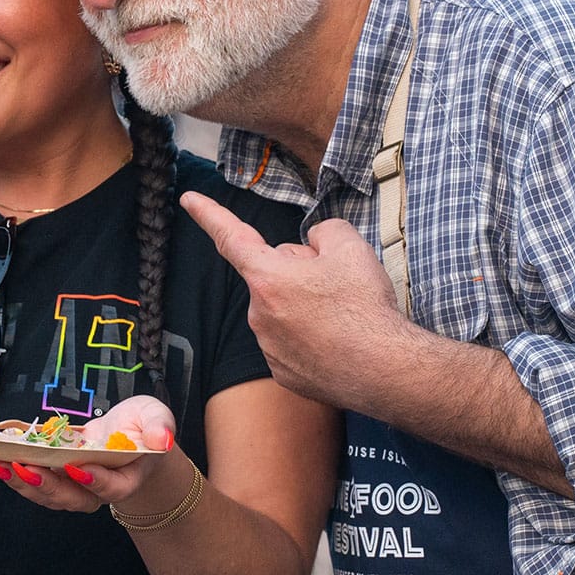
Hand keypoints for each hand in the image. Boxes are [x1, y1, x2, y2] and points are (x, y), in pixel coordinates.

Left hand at [0, 395, 180, 513]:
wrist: (133, 435)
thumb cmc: (145, 427)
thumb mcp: (157, 418)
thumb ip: (160, 427)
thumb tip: (162, 440)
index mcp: (126, 479)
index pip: (112, 488)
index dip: (95, 481)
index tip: (78, 467)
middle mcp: (98, 490)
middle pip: (71, 499)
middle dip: (46, 485)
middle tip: (25, 466)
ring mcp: (74, 487)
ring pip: (47, 495)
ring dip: (21, 481)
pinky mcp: (55, 477)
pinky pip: (34, 482)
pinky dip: (13, 472)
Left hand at [180, 190, 412, 411]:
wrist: (386, 370)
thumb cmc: (365, 308)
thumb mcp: (349, 246)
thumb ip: (323, 232)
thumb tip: (313, 245)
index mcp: (267, 277)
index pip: (231, 237)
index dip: (209, 214)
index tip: (188, 200)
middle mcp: (259, 314)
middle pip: (273, 276)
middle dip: (298, 273)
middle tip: (338, 285)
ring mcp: (269, 347)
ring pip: (284, 310)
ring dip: (306, 306)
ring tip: (343, 317)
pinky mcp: (284, 374)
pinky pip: (292, 342)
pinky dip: (312, 337)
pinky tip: (338, 342)